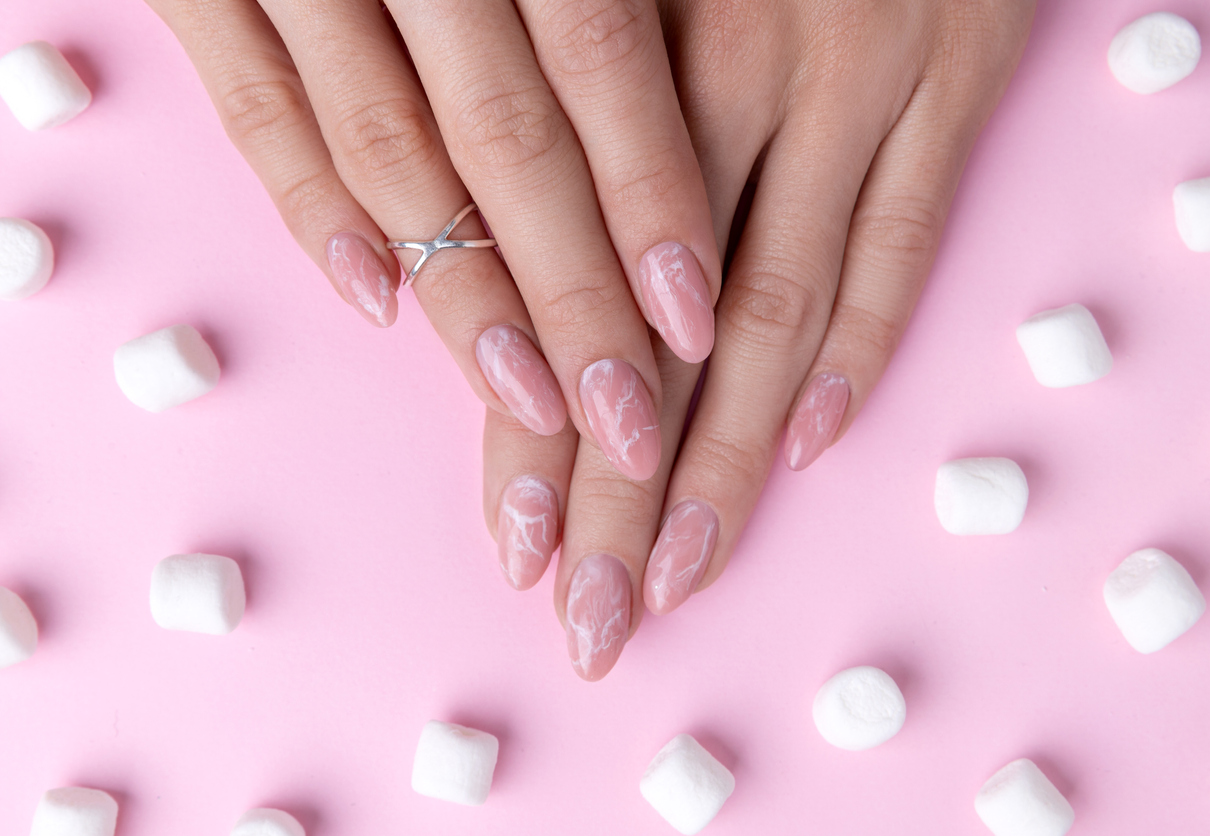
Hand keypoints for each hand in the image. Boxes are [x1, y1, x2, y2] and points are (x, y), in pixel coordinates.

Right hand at [146, 0, 724, 481]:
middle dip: (574, 297)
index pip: (603, 63)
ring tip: (530, 401)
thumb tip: (672, 135)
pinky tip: (377, 301)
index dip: (651, 197)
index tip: (696, 322)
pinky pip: (258, 110)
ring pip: (391, 153)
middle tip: (630, 427)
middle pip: (508, 143)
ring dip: (462, 290)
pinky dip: (316, 211)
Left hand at [484, 0, 1035, 677]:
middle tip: (586, 616)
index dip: (531, 431)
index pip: (560, 290)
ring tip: (677, 574)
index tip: (512, 549)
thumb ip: (559, 111)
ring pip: (773, 314)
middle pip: (656, 335)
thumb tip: (506, 272)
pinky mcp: (952, 77)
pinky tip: (812, 445)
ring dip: (727, 463)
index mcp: (612, 64)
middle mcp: (726, 85)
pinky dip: (857, 349)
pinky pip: (899, 238)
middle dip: (614, 492)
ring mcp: (852, 85)